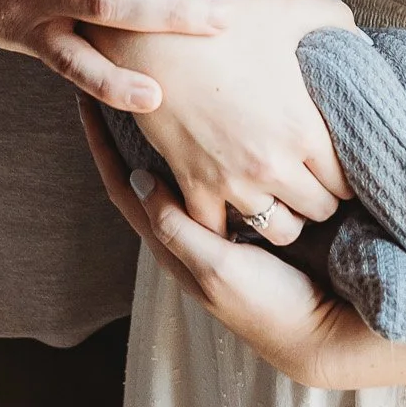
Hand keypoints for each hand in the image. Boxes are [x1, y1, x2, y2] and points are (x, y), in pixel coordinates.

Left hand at [81, 108, 386, 388]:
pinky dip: (210, 146)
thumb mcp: (216, 268)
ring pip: (186, 166)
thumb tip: (139, 176)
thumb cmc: (264, 305)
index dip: (101, 145)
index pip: (123, 184)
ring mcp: (220, 220)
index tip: (86, 101)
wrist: (319, 328)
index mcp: (172, 242)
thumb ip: (177, 228)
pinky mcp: (252, 216)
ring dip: (170, 131)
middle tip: (126, 79)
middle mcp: (189, 226)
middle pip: (148, 167)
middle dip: (131, 128)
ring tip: (164, 86)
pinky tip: (217, 118)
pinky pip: (220, 173)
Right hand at [93, 0, 354, 234]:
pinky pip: (218, 230)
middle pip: (320, 210)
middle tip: (313, 181)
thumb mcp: (288, 11)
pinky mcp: (195, 187)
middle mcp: (274, 166)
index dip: (346, 174)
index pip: (346, 181)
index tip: (337, 165)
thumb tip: (360, 35)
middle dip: (321, 197)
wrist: (152, 39)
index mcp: (304, 130)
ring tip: (281, 198)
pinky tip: (233, 210)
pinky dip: (227, 225)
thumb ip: (335, 21)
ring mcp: (232, 182)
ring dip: (284, 217)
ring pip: (278, 231)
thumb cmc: (223, 23)